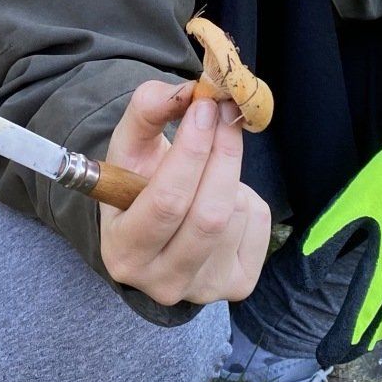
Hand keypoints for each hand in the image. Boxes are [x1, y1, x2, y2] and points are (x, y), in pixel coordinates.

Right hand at [98, 80, 270, 306]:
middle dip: (223, 154)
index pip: (167, 202)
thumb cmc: (139, 182)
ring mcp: (203, 289)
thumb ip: (147, 110)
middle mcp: (161, 282)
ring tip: (209, 171)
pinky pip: (258, 224)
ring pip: (235, 215)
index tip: (204, 107)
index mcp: (123, 251)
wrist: (158, 227)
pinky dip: (248, 198)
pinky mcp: (239, 284)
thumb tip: (186, 92)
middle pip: (209, 215)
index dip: (192, 151)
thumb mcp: (129, 146)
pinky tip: (224, 198)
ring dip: (230, 176)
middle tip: (225, 113)